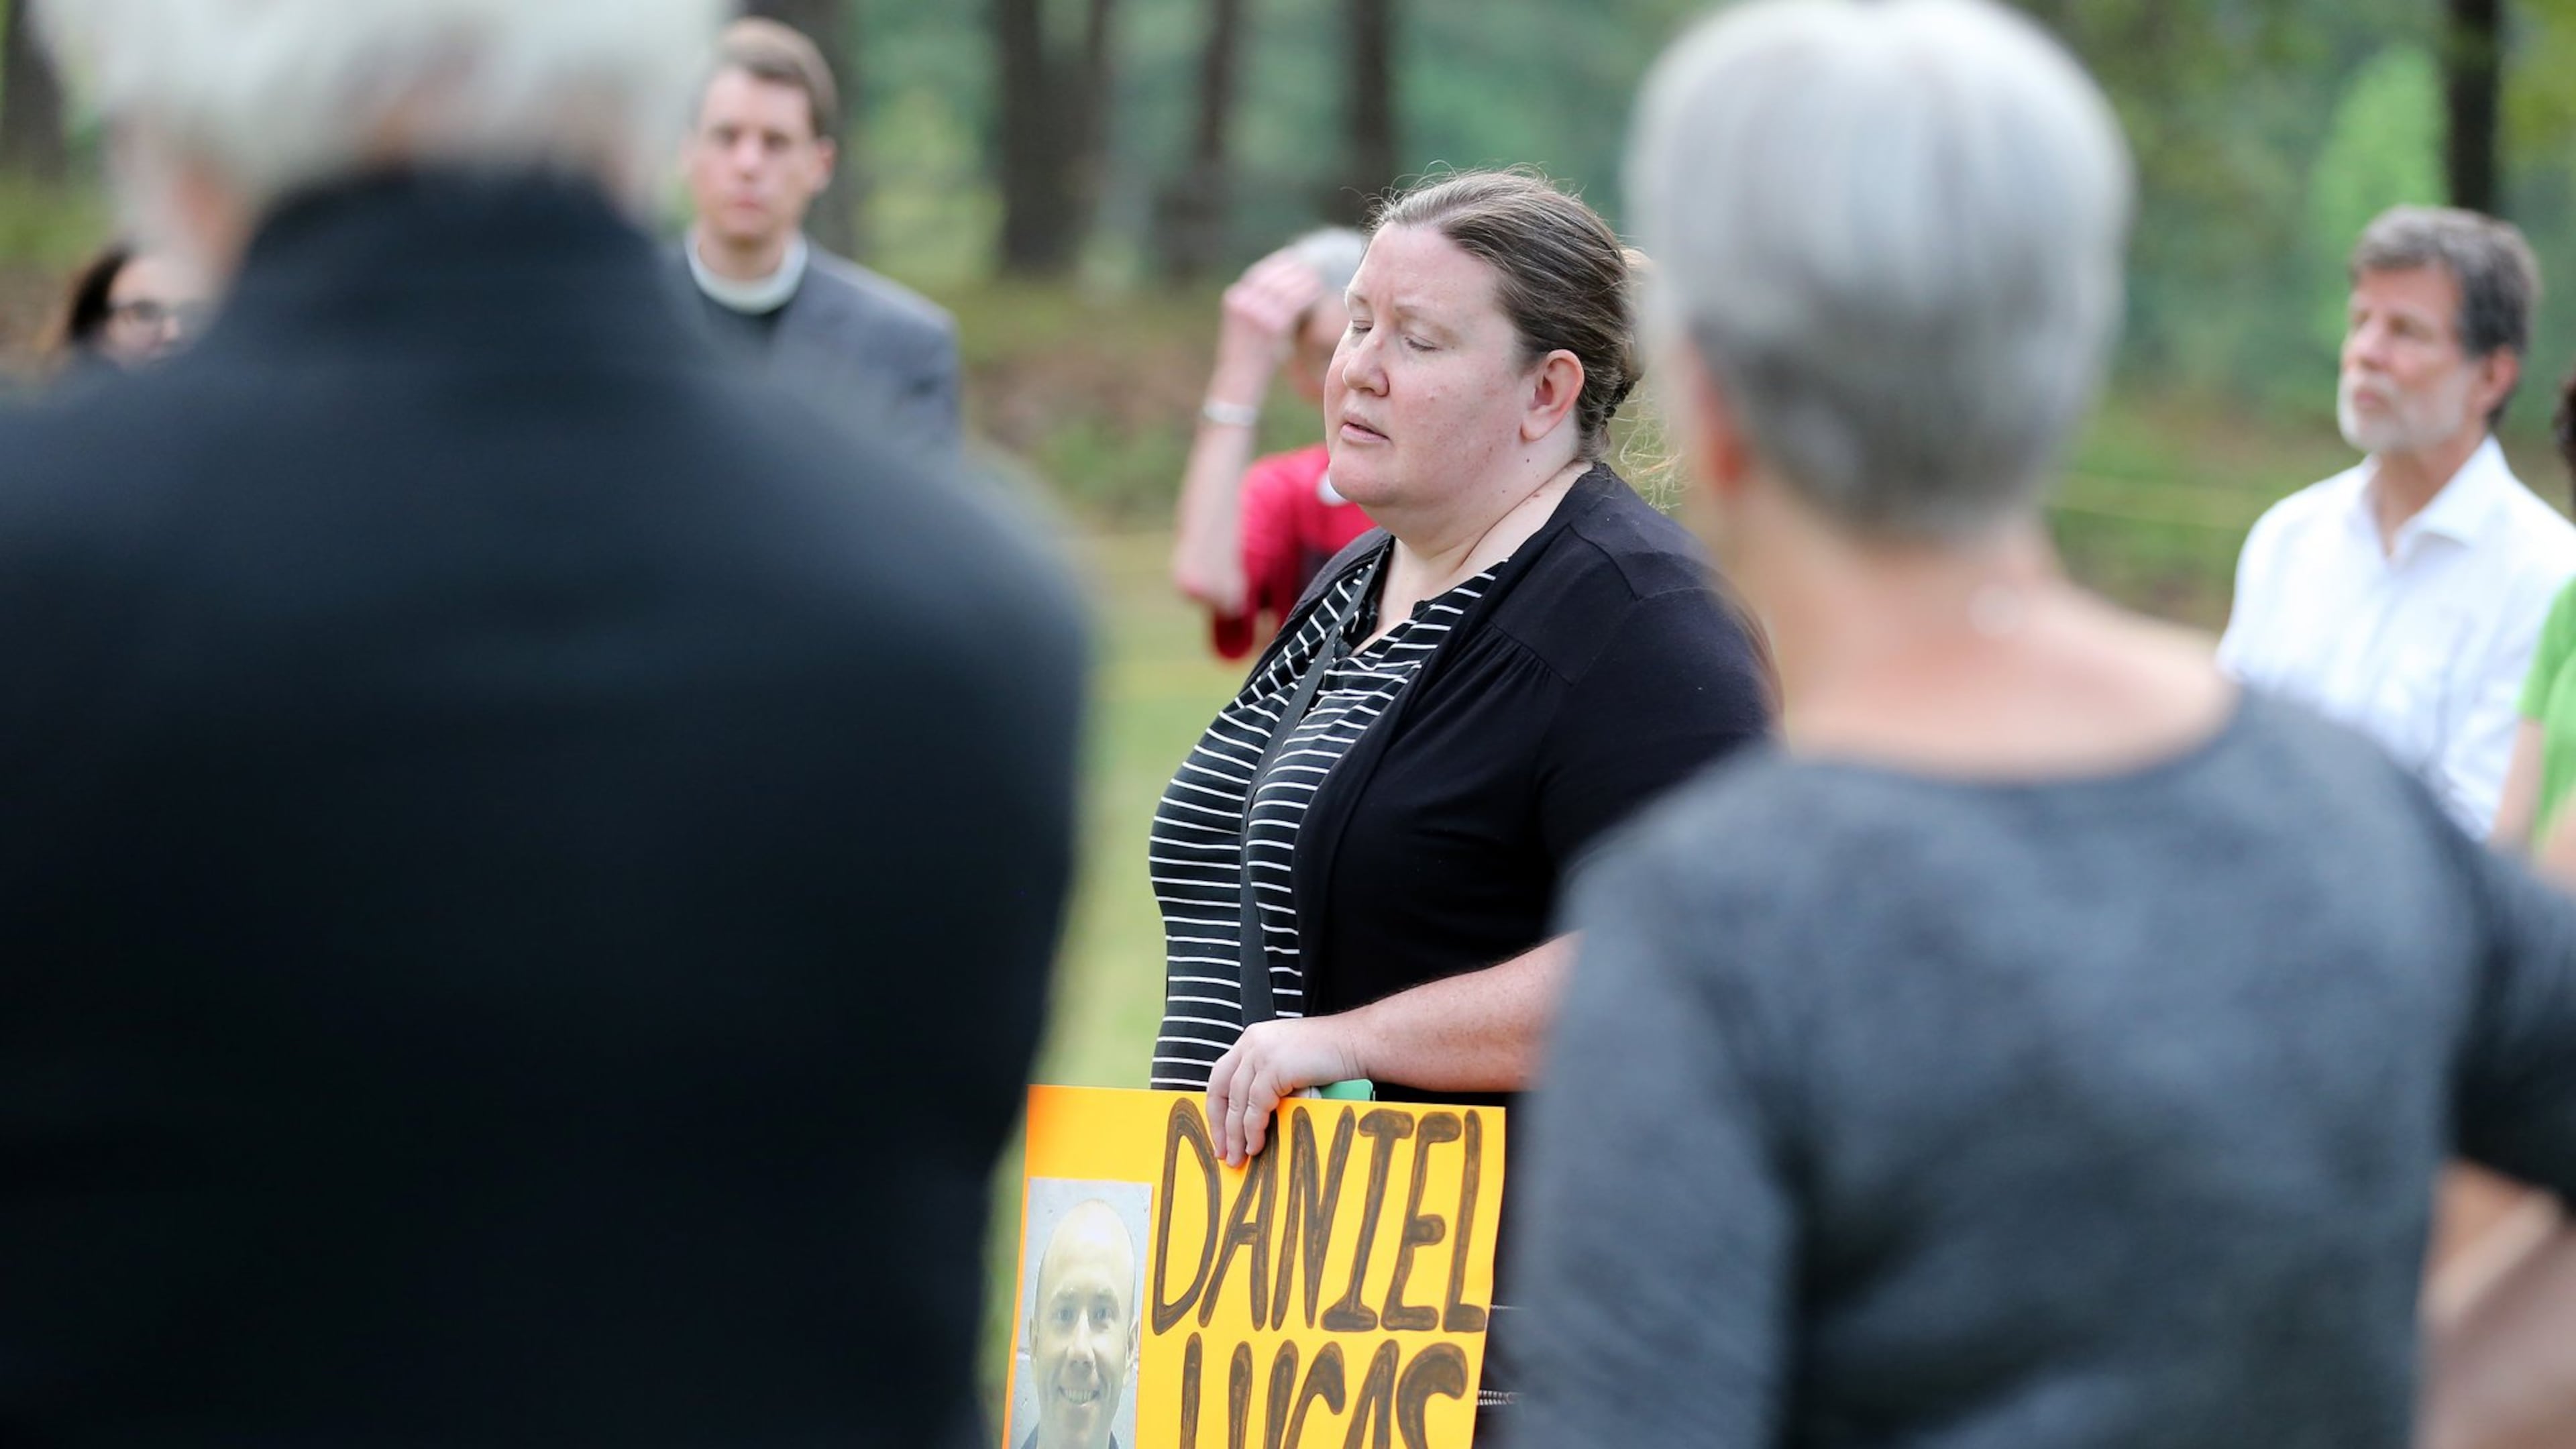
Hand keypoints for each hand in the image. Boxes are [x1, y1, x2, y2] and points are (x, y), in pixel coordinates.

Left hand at [1205, 1015, 1362, 1166]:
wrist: (1358, 1042)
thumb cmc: (1332, 1053)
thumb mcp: (1290, 1060)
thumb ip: (1269, 1076)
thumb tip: (1255, 1115)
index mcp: (1252, 1039)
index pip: (1221, 1076)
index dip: (1217, 1109)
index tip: (1220, 1133)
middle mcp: (1251, 1043)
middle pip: (1220, 1089)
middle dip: (1219, 1125)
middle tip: (1222, 1151)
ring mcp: (1260, 1053)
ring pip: (1236, 1102)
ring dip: (1235, 1135)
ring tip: (1238, 1157)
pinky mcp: (1273, 1068)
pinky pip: (1255, 1107)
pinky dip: (1253, 1130)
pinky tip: (1256, 1145)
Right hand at [1208, 249, 1327, 404]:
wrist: (1238, 383)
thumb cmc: (1248, 358)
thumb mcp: (1247, 327)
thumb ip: (1259, 306)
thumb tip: (1281, 290)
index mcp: (1234, 298)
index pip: (1260, 273)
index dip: (1280, 264)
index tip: (1296, 260)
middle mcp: (1242, 301)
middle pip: (1274, 278)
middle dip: (1294, 271)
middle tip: (1313, 267)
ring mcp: (1254, 313)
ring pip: (1285, 289)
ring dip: (1303, 281)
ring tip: (1318, 278)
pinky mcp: (1270, 326)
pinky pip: (1293, 305)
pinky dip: (1307, 296)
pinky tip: (1318, 292)